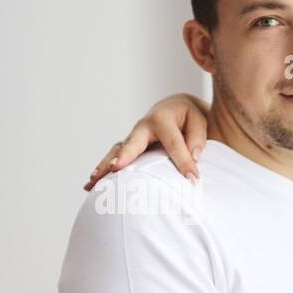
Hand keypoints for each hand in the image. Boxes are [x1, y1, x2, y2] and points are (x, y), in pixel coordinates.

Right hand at [84, 93, 209, 190]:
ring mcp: (134, 137)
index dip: (184, 161)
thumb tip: (193, 159)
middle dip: (124, 156)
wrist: (178, 108)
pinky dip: (104, 169)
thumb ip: (197, 138)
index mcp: (163, 119)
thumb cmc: (190, 117)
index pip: (173, 143)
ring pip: (118, 151)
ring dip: (105, 166)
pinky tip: (92, 183)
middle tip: (115, 168)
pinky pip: (116, 158)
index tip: (194, 179)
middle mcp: (143, 127)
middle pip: (132, 143)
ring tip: (94, 181)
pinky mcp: (130, 146)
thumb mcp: (199, 121)